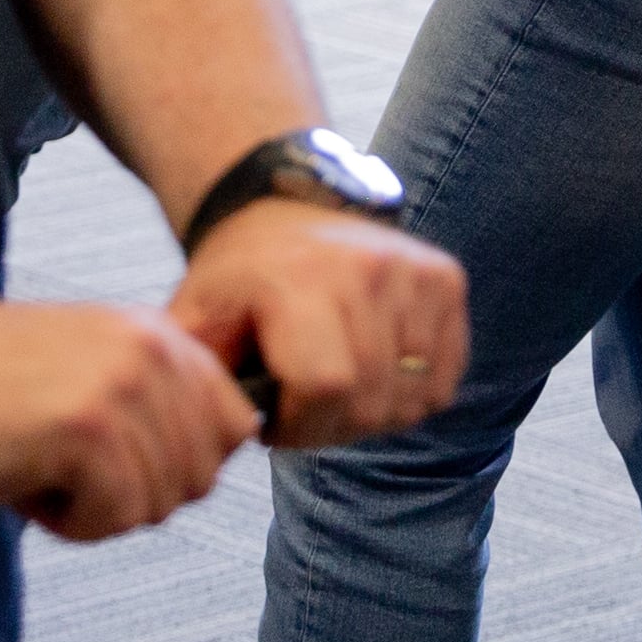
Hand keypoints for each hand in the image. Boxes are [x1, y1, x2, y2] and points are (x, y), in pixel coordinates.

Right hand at [0, 294, 262, 539]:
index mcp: (154, 331)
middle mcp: (151, 350)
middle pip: (201, 476)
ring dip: (95, 509)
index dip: (179, 463)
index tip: (116, 459)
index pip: (234, 423)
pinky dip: (66, 522)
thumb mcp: (84, 369)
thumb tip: (212, 461)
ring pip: (158, 503)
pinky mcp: (85, 432)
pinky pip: (114, 518)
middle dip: (136, 493)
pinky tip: (22, 480)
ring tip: (37, 466)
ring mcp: (122, 388)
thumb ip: (152, 400)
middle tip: (65, 467)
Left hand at [171, 198, 469, 452]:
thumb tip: (208, 432)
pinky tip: (373, 377)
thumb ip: (196, 377)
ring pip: (412, 398)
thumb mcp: (197, 319)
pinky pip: (444, 379)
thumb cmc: (239, 277)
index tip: (275, 422)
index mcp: (300, 280)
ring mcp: (414, 271)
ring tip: (336, 393)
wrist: (283, 210)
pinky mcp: (445, 279)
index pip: (327, 386)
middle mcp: (367, 268)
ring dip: (373, 416)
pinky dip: (411, 395)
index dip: (302, 426)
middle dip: (333, 429)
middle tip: (305, 414)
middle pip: (371, 400)